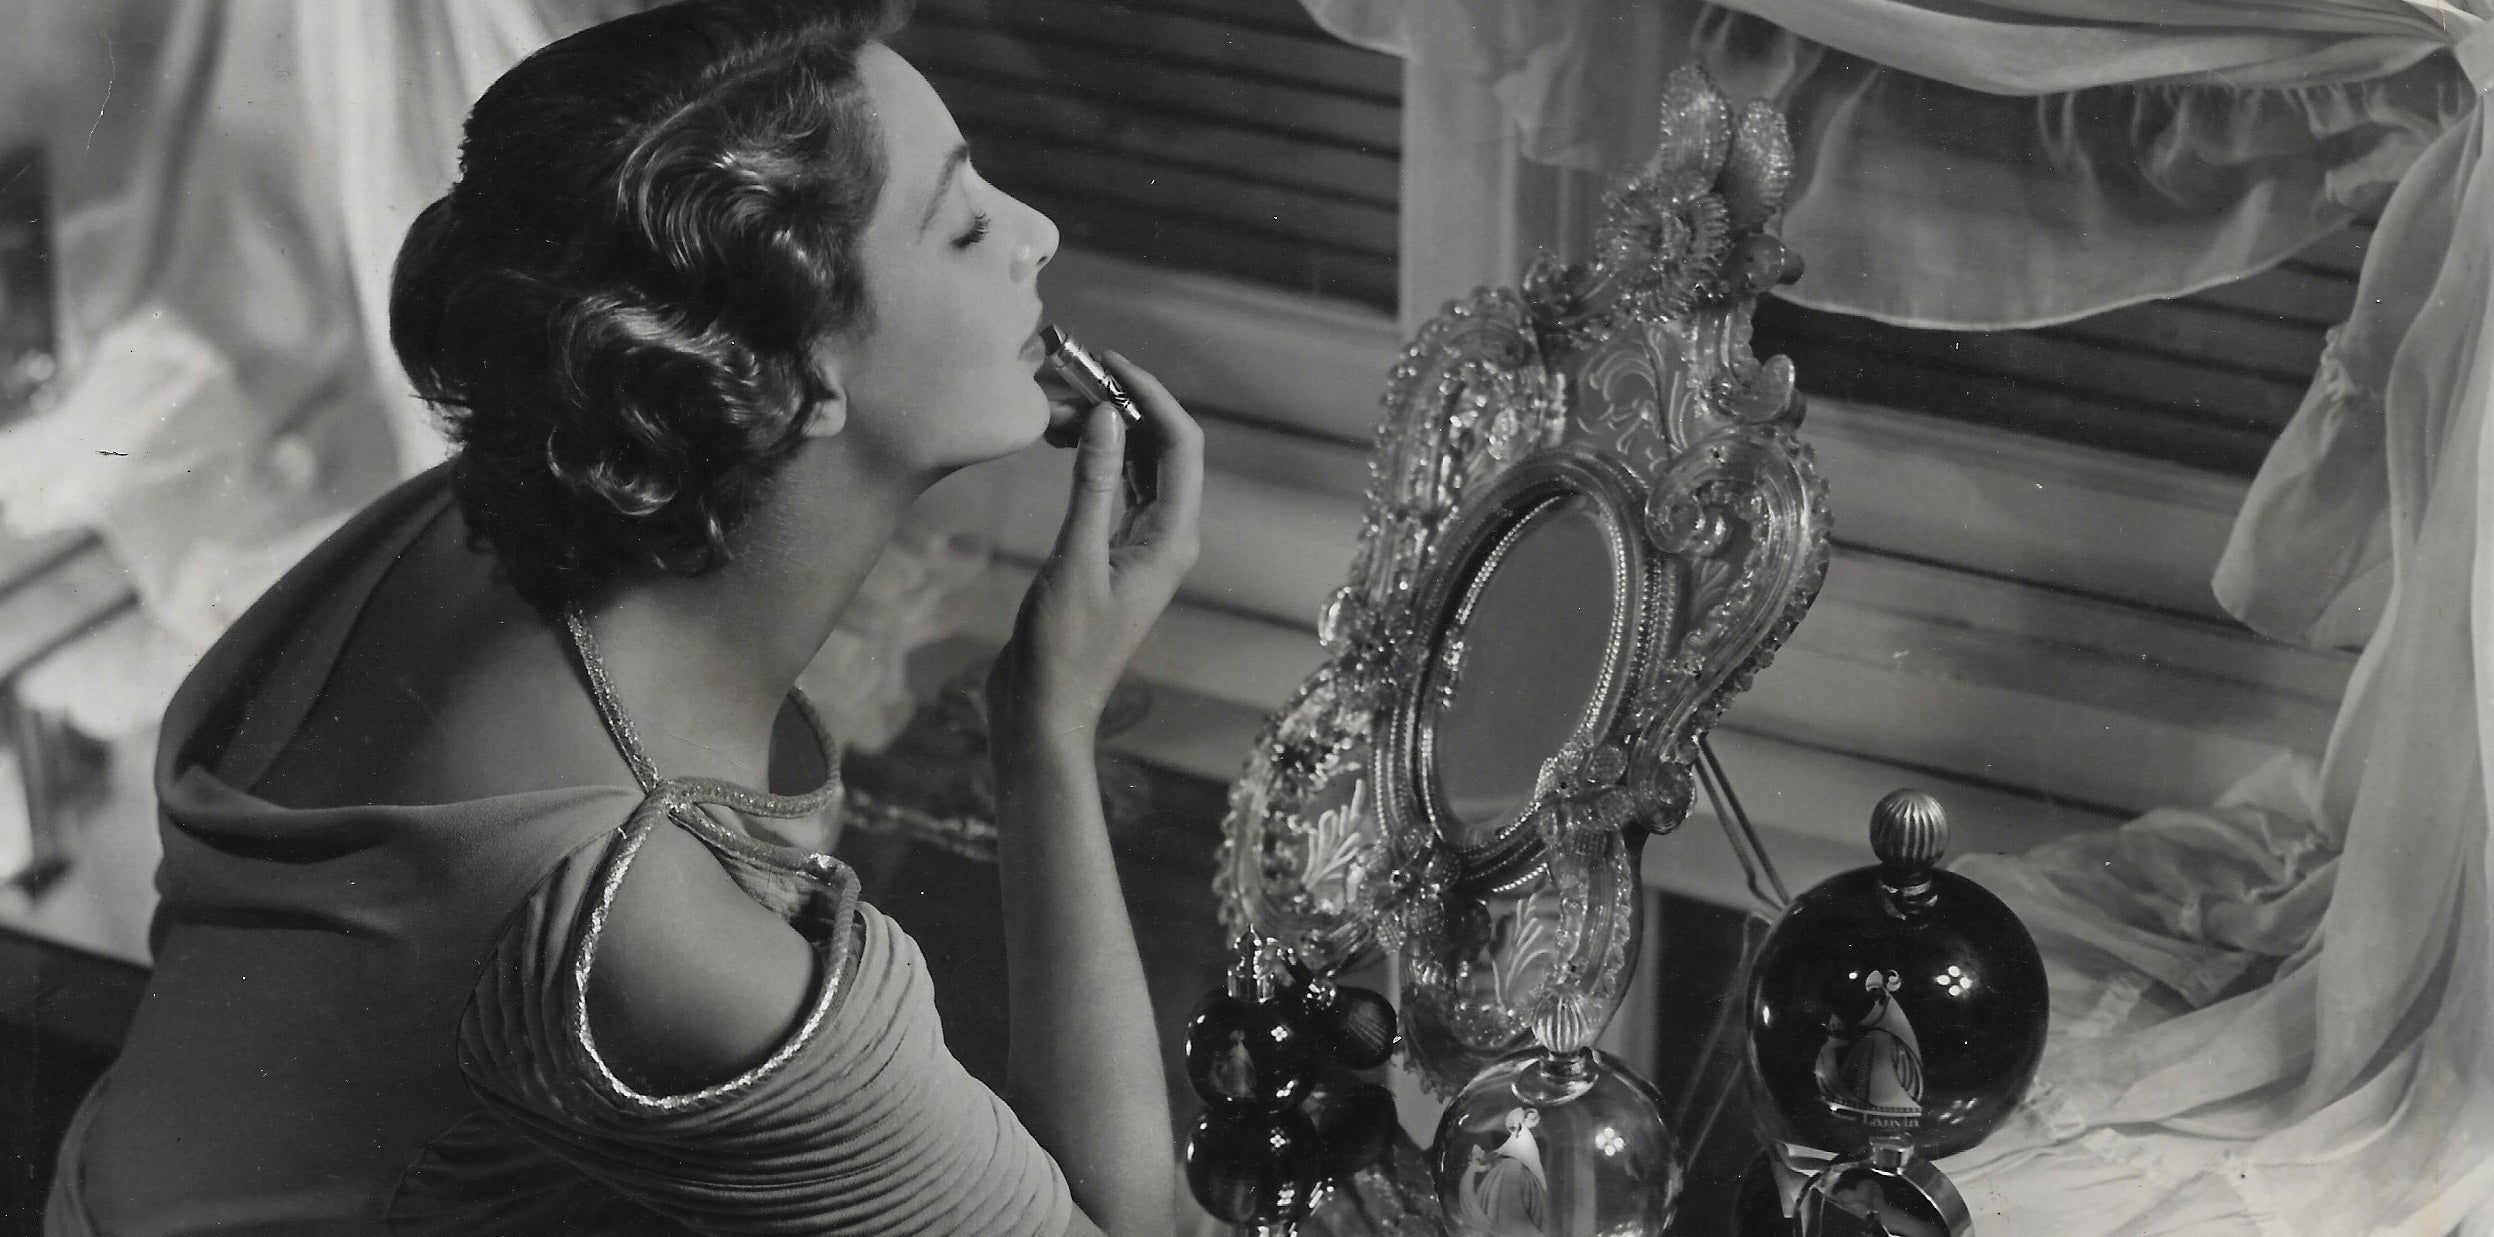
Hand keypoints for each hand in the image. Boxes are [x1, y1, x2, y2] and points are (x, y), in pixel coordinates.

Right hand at [989, 352, 1202, 745]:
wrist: (1044, 706)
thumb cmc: (1063, 647)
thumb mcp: (1074, 558)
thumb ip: (1093, 486)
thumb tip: (1108, 415)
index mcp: (1174, 539)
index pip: (1180, 446)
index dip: (1150, 395)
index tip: (1108, 362)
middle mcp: (1167, 537)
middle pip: (1159, 449)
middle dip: (1122, 406)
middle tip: (1071, 375)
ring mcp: (1140, 544)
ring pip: (1134, 467)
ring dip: (1104, 431)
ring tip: (1058, 404)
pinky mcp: (1110, 553)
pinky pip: (1113, 489)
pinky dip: (1092, 460)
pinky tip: (1062, 442)